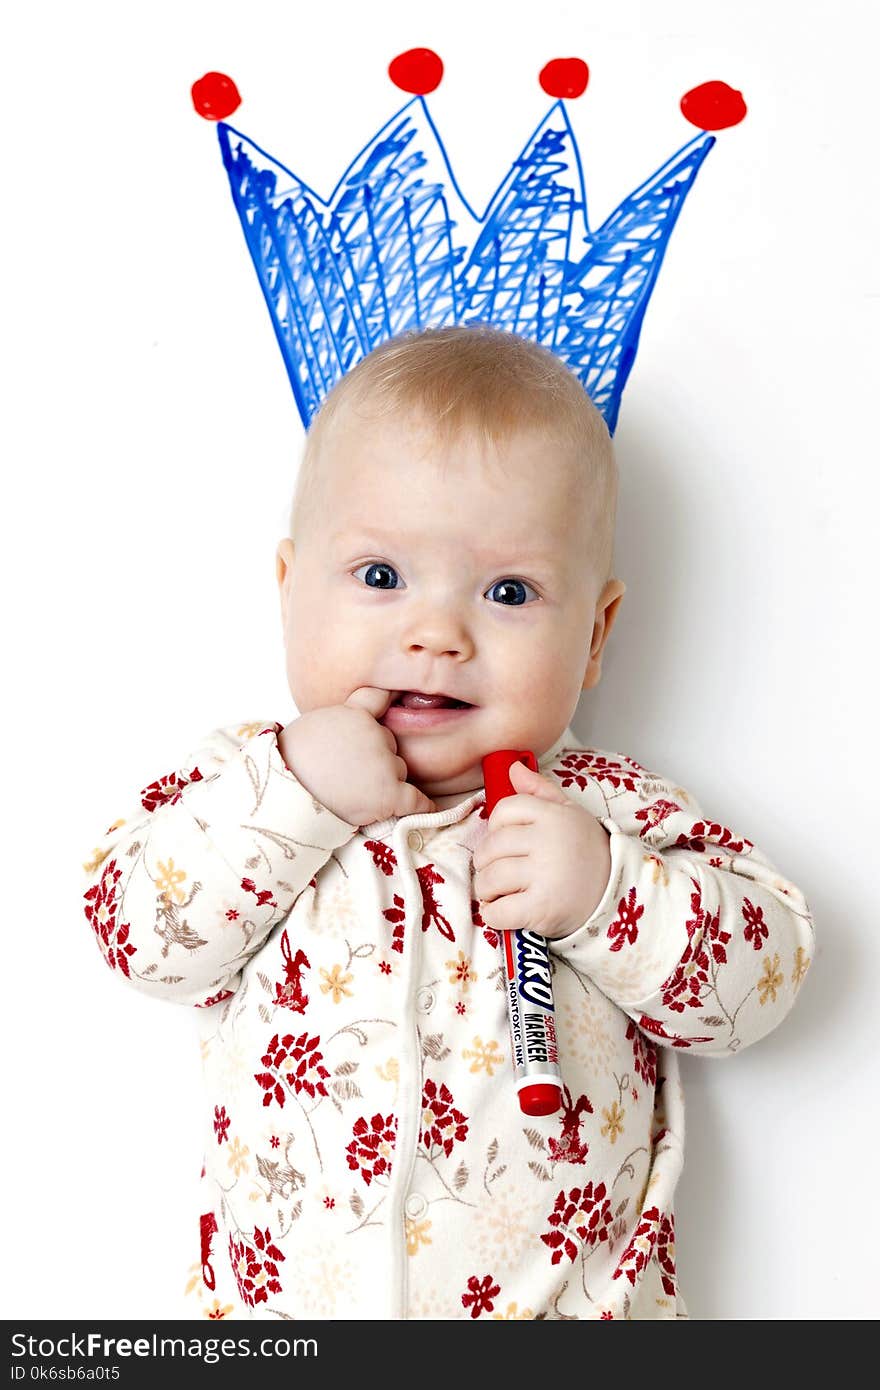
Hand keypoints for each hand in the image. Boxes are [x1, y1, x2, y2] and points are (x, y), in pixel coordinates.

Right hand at [277, 688, 436, 826]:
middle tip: (347, 775)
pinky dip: (420, 805)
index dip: (389, 696)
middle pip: (388, 745)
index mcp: (352, 714)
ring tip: (352, 793)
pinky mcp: (389, 792)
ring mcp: (384, 763)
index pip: (377, 697)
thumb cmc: (291, 765)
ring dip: (385, 782)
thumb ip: (339, 725)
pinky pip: (415, 799)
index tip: (399, 695)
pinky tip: (426, 808)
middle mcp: (374, 734)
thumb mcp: (311, 729)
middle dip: (376, 758)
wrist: (285, 793)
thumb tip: (349, 735)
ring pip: (397, 771)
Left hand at [472, 760, 611, 939]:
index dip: (497, 826)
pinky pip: (497, 911)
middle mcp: (548, 842)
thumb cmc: (587, 853)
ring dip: (487, 890)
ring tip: (501, 891)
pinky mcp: (541, 909)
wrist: (616, 896)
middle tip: (500, 871)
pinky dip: (493, 915)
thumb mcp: (571, 814)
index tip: (507, 841)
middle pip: (491, 847)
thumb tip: (513, 768)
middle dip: (487, 862)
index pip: (503, 810)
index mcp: (554, 816)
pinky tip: (504, 910)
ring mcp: (544, 876)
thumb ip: (540, 790)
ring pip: (489, 879)